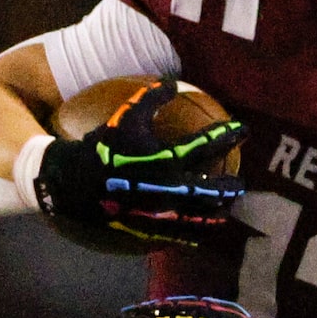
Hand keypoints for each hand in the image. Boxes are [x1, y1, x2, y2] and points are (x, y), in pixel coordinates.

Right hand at [35, 80, 246, 250]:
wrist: (73, 182)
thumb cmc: (103, 147)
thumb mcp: (125, 116)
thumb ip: (151, 98)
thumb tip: (172, 83)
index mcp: (164, 158)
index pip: (205, 146)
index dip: (226, 136)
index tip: (243, 130)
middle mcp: (168, 187)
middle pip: (210, 189)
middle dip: (229, 187)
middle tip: (240, 184)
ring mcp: (160, 211)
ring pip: (199, 215)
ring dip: (216, 212)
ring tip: (227, 209)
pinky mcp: (149, 228)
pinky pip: (177, 234)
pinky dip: (193, 233)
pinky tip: (203, 234)